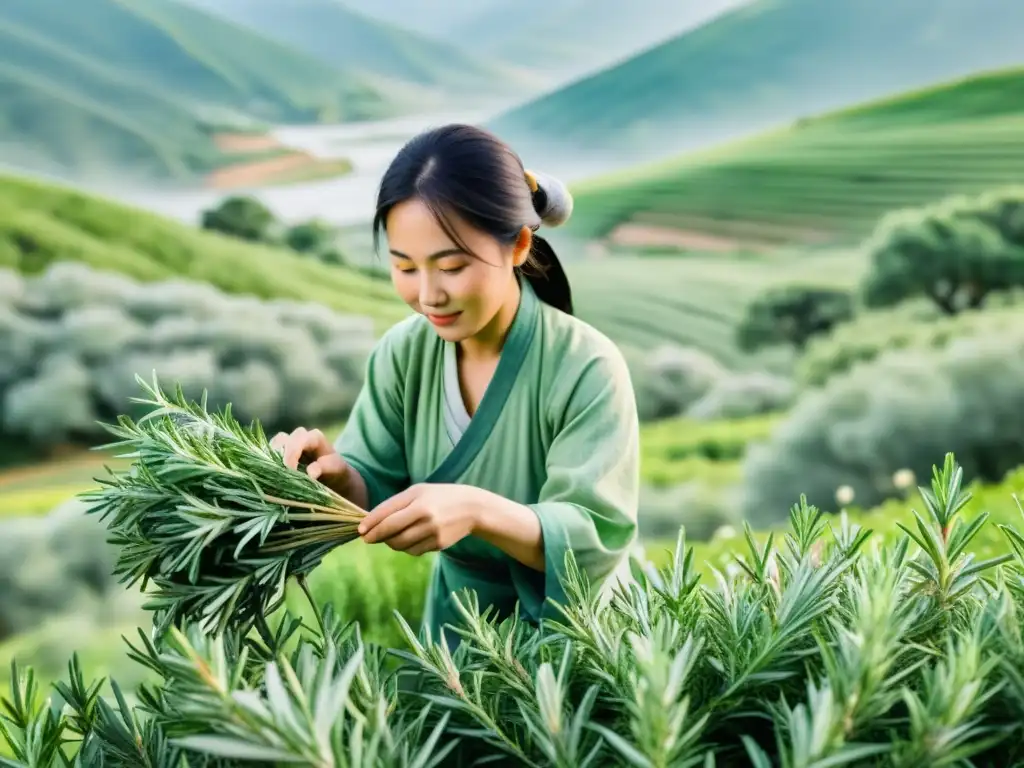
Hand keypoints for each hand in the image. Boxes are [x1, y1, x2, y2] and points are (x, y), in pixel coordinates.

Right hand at [270, 427, 350, 493]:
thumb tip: (310, 472)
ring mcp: (288, 443)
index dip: (292, 453)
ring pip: (274, 445)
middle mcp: (300, 436)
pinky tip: (268, 473)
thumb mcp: (334, 468)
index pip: (299, 440)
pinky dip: (268, 461)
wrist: (332, 475)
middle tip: (279, 473)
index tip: (289, 470)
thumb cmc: (334, 470)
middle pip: (283, 439)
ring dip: (271, 457)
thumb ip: (323, 468)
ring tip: (272, 473)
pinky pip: (269, 452)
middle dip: (280, 456)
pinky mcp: (280, 452)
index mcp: (314, 437)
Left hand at [358, 483, 483, 555]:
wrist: (471, 508)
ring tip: (390, 536)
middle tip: (368, 537)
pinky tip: (409, 538)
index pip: (388, 517)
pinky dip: (406, 547)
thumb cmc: (439, 496)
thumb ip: (395, 504)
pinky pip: (414, 551)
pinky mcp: (438, 545)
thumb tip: (371, 523)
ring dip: (390, 543)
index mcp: (419, 502)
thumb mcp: (418, 491)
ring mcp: (433, 534)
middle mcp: (426, 518)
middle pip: (392, 534)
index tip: (360, 530)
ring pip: (401, 545)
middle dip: (376, 537)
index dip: (371, 525)